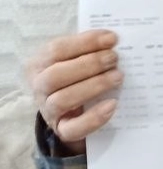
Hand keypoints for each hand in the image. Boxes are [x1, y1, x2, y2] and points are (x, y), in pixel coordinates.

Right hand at [26, 30, 122, 154]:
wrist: (72, 109)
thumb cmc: (76, 75)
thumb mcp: (77, 59)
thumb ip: (89, 49)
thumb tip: (113, 39)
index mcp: (39, 64)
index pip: (56, 50)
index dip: (85, 42)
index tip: (112, 38)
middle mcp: (39, 87)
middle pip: (55, 75)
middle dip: (89, 64)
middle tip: (114, 58)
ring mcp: (48, 110)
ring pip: (62, 100)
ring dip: (93, 86)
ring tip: (117, 77)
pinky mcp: (62, 130)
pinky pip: (73, 128)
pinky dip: (93, 117)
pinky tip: (112, 105)